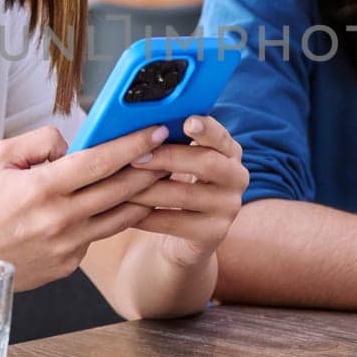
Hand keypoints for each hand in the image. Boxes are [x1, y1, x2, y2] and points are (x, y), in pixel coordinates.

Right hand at [0, 124, 169, 290]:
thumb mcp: (1, 157)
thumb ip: (41, 142)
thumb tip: (73, 145)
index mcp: (44, 187)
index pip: (100, 161)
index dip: (133, 144)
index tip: (156, 131)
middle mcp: (61, 218)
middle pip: (121, 190)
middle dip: (152, 168)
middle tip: (173, 152)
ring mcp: (68, 245)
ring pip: (121, 217)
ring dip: (145, 196)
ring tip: (161, 178)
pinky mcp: (69, 264)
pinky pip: (98, 236)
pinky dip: (112, 219)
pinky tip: (125, 206)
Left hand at [124, 116, 249, 267]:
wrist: (184, 235)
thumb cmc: (175, 185)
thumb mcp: (179, 161)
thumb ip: (171, 142)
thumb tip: (137, 124)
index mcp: (229, 151)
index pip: (220, 135)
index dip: (205, 129)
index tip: (187, 121)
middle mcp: (236, 177)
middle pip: (206, 162)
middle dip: (167, 157)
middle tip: (135, 158)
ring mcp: (229, 207)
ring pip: (185, 194)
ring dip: (148, 190)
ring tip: (120, 187)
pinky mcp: (215, 233)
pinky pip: (174, 222)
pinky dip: (145, 217)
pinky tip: (123, 212)